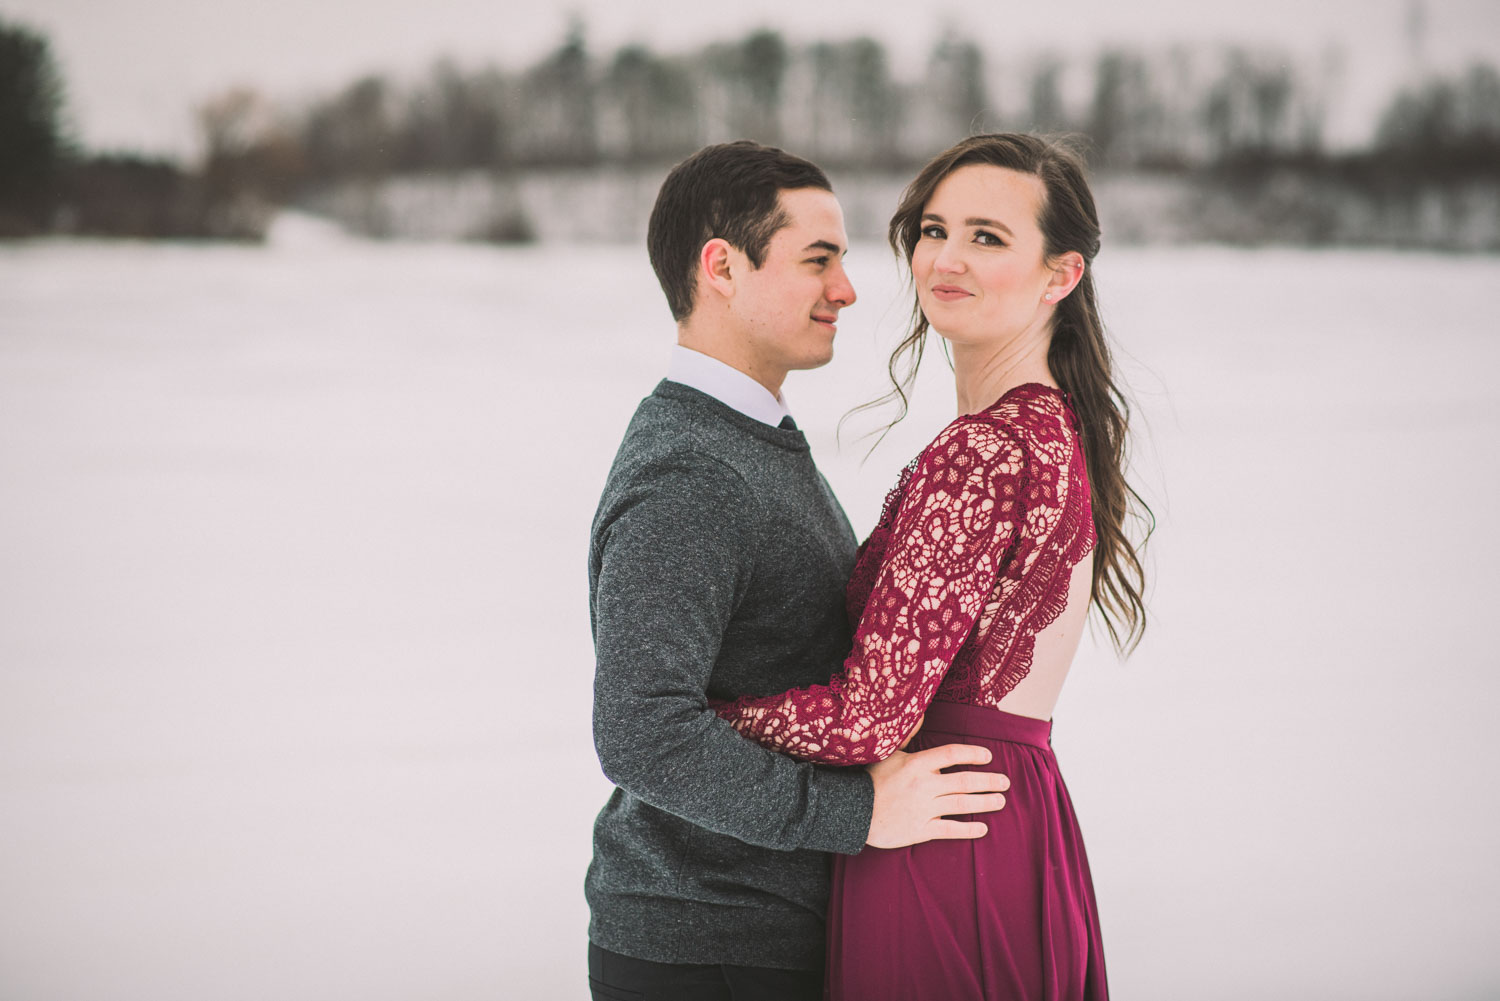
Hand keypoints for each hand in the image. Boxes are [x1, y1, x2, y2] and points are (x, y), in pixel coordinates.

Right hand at [865, 743, 1008, 848]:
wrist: (851, 810)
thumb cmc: (870, 779)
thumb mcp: (887, 752)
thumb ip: (908, 734)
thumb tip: (922, 714)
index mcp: (916, 763)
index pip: (952, 754)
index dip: (973, 754)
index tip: (988, 756)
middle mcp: (923, 785)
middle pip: (965, 781)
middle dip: (989, 781)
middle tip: (1005, 781)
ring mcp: (923, 809)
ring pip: (962, 804)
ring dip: (985, 802)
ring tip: (1000, 800)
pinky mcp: (920, 830)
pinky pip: (950, 829)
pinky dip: (969, 829)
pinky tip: (983, 828)